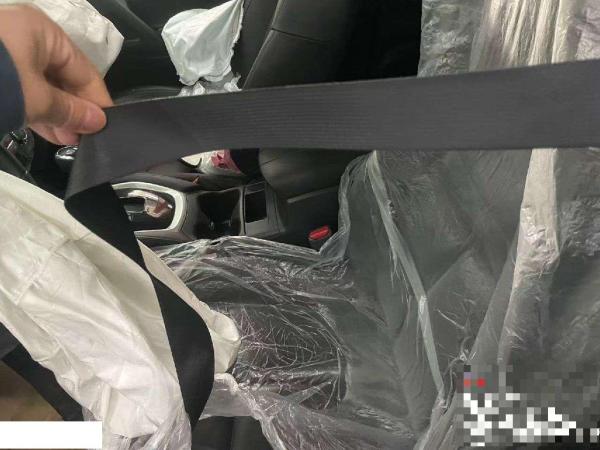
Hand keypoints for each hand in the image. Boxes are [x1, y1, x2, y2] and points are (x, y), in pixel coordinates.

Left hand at [0, 4, 111, 144]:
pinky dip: (36, 110)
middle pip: (62, 77)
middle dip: (75, 110)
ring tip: (67, 140)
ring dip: (56, 114)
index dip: (97, 101)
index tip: (107, 127)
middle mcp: (25, 36)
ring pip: (42, 85)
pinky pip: (23, 89)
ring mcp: (5, 53)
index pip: (84, 70)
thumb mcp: (37, 99)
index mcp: (43, 32)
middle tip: (85, 139)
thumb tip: (98, 123)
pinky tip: (48, 131)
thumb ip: (71, 111)